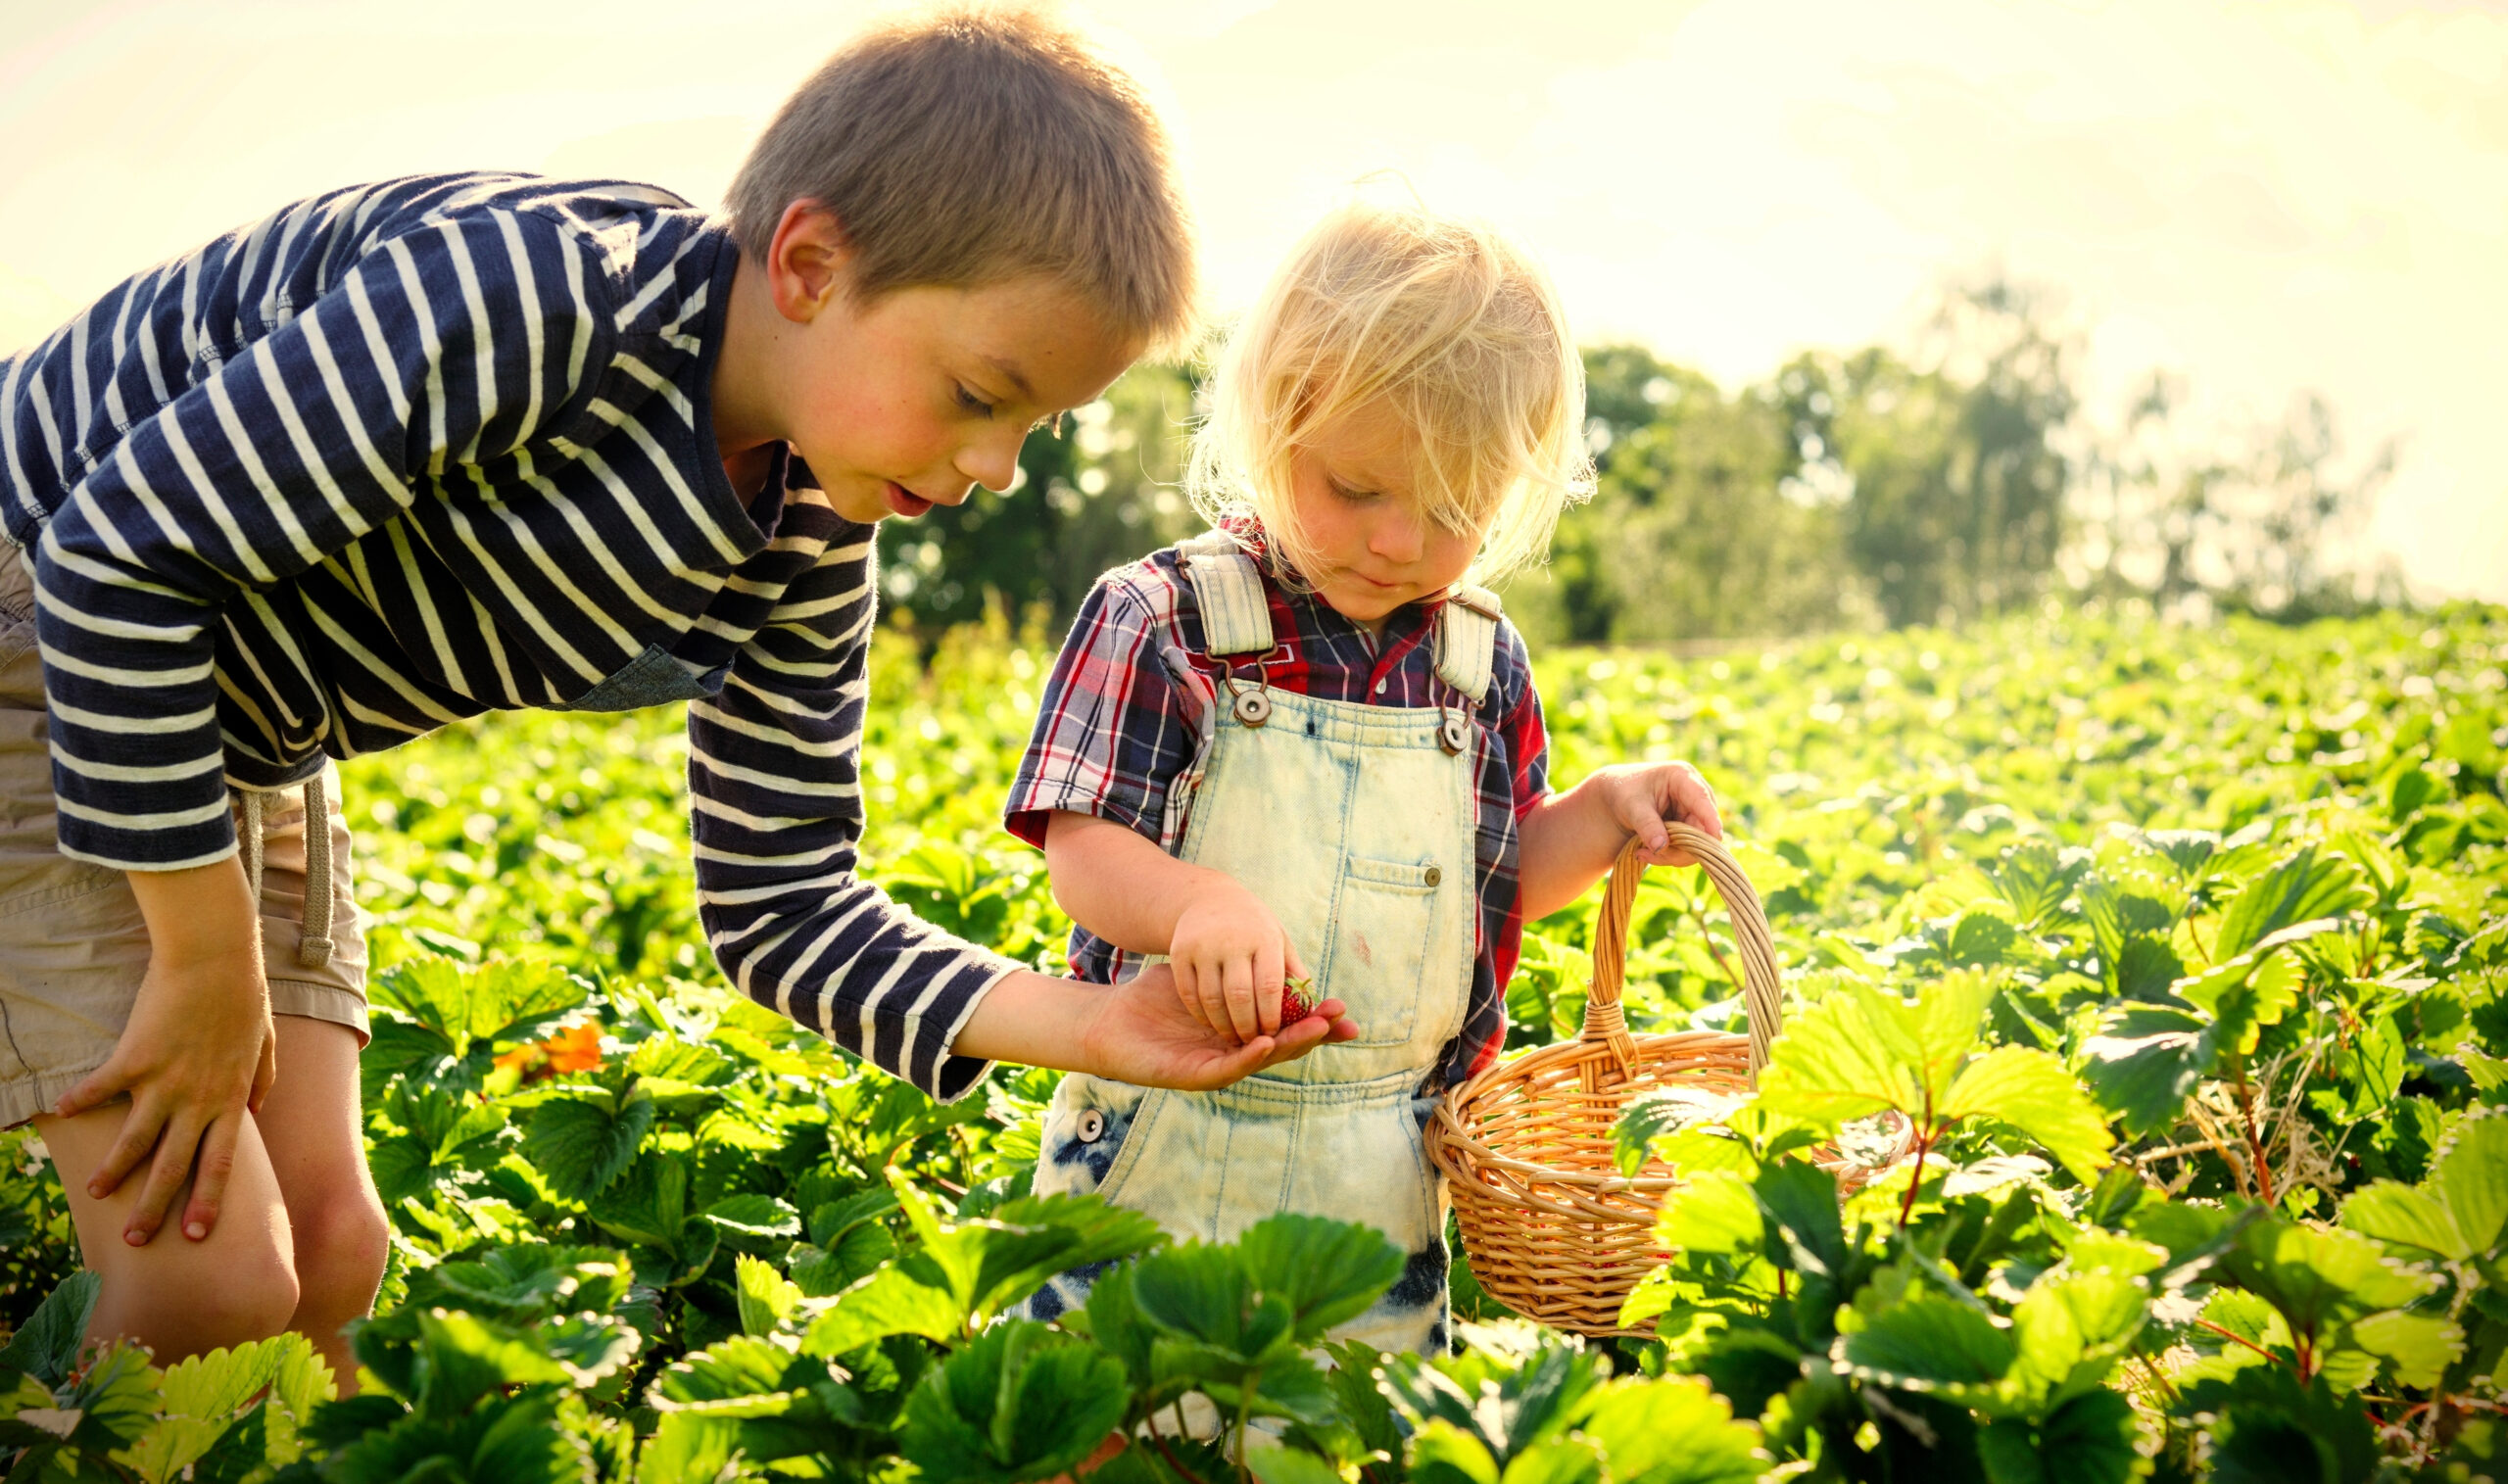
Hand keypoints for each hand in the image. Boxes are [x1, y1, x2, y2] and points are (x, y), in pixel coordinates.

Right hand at [55, 860, 273, 1245]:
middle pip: (174, 1166)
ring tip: (94, 1193)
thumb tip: (258, 1110)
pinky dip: (78, 1101)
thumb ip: (263, 1081)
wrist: (216, 958)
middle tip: (137, 1239)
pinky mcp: (135, 1059)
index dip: (209, 1201)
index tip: (198, 1235)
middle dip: (155, 1207)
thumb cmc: (243, 997)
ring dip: (113, 1171)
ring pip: (135, 1140)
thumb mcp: (264, 1043)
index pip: (221, 1163)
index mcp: (230, 1099)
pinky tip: (59, 1112)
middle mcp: (198, 1099)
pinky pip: (101, 1089)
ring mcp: (165, 1082)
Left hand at [1077, 963, 1356, 1090]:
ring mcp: (1219, 1067)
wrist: (1111, 1025)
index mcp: (1242, 1032)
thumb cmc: (1154, 1001)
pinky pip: (1229, 1067)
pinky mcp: (1197, 1076)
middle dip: (1316, 1033)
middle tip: (1343, 1021)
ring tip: (1315, 1029)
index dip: (1317, 1021)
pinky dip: (1249, 1056)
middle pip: (1285, 1045)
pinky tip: (1266, 1041)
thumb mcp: (1202, 978)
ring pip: (1263, 1059)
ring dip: (1291, 1045)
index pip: (1288, 1026)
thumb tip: (1268, 949)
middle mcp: (1236, 1053)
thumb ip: (1234, 972)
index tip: (1343, 1009)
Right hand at [1169, 877, 1309, 1045]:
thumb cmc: (1254, 928)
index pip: (1269, 986)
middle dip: (1247, 1026)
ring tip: (1232, 1039)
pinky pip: (1189, 993)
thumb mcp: (1278, 941)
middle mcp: (1232, 940)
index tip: (1274, 1034)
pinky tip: (1210, 1023)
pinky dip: (1200, 1014)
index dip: (1272, 1015)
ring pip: (1212, 998)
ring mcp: (1203, 945)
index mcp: (1264, 938)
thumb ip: (1294, 974)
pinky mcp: (1180, 951)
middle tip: (1251, 1043)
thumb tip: (1313, 1010)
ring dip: (1223, 1025)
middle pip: (1240, 996)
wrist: (1210, 898)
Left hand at [1592, 761, 1723, 866]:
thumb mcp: (1631, 806)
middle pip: (1702, 828)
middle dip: (1679, 848)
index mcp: (1682, 776)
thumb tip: (1661, 847)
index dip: (1710, 818)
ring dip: (1670, 855)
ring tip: (1640, 853)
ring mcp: (1695, 813)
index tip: (1716, 836)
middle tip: (1646, 854)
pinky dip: (1668, 856)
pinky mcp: (1690, 828)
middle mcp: (1695, 794)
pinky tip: (1643, 853)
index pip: (1701, 799)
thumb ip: (1646, 825)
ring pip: (1697, 844)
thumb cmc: (1624, 792)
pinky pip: (1688, 849)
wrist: (1617, 798)